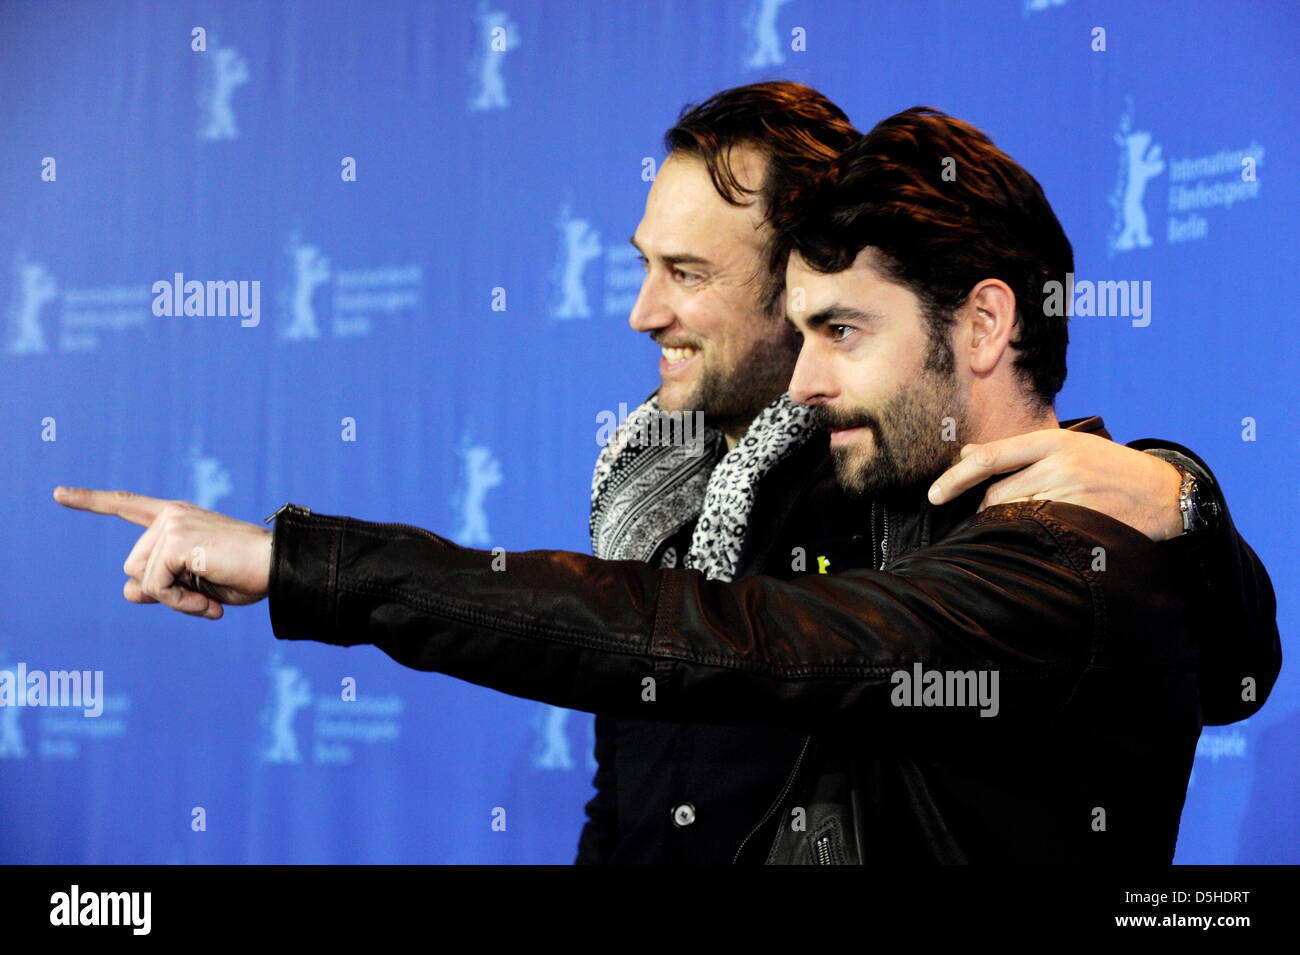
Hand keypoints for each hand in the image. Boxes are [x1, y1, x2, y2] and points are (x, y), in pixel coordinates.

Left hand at [52, 486, 272, 619]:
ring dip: (174, 599)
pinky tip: (208, 603)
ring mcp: (172, 525)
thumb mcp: (196, 583)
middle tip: (204, 597)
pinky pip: (157, 586)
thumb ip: (159, 584)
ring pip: (142, 578)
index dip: (92, 501)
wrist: (280, 567)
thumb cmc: (247, 574)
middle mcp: (172, 515)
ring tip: (209, 599)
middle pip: (134, 566)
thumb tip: (126, 589)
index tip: (59, 494)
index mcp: (178, 518)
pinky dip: (180, 603)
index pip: (127, 506)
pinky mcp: (176, 541)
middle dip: (163, 590)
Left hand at [927, 430, 1183, 541]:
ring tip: (1025, 526)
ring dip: (1008, 525)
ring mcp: (1072, 491)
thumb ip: (1017, 451)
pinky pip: (1038, 530)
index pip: (990, 457)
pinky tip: (1037, 537)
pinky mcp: (1083, 518)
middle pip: (997, 493)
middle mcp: (1059, 463)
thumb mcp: (1066, 447)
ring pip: (1015, 514)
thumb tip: (967, 454)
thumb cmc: (1108, 468)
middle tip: (999, 518)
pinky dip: (1029, 535)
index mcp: (1052, 441)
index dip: (955, 478)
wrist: (1164, 492)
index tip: (933, 495)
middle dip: (989, 510)